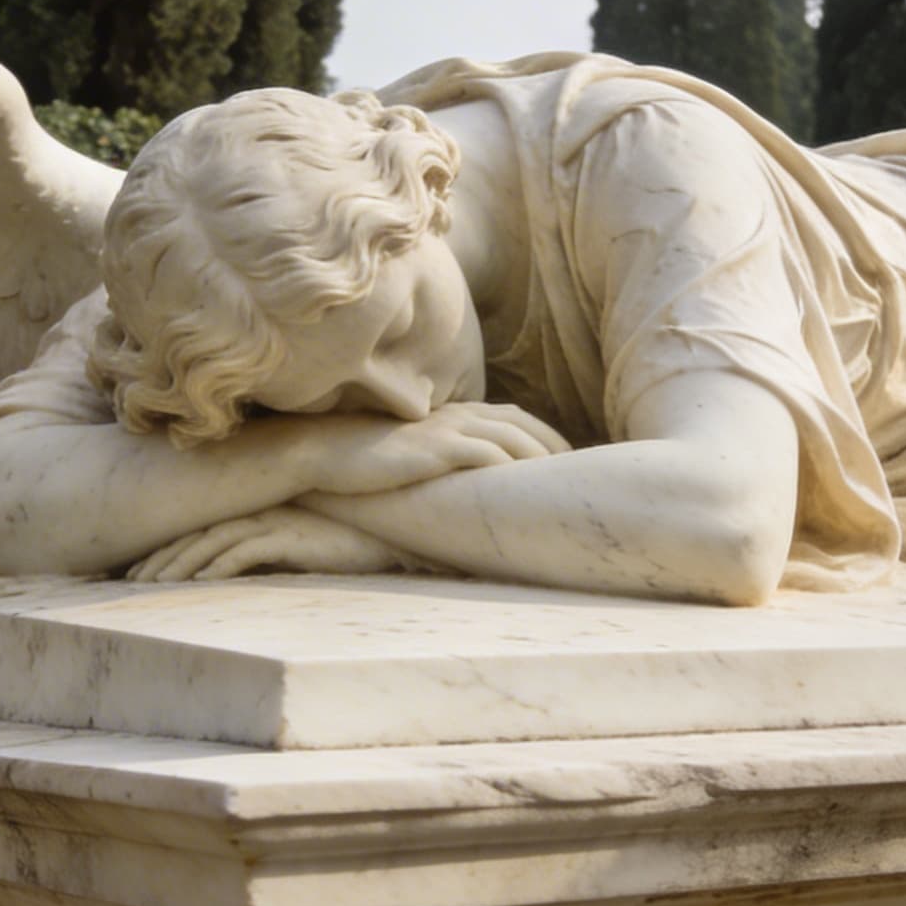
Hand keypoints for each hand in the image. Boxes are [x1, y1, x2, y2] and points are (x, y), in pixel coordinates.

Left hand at [127, 507, 433, 582]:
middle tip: (129, 582)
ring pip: (211, 542)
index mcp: (258, 507)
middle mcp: (261, 509)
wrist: (396, 528)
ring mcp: (276, 520)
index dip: (168, 546)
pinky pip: (244, 552)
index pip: (201, 524)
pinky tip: (195, 584)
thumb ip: (271, 551)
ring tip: (148, 586)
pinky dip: (216, 567)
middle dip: (160, 557)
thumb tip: (236, 577)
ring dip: (177, 565)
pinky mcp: (293, 536)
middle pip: (196, 531)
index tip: (139, 570)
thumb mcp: (301, 545)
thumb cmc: (350, 539)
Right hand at [290, 402, 572, 495]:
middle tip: (584, 479)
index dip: (547, 438)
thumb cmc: (362, 457)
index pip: (516, 418)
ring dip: (544, 464)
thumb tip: (464, 485)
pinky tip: (529, 493)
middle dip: (557, 451)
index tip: (570, 463)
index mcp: (454, 412)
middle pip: (525, 427)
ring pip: (514, 440)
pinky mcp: (436, 448)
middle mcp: (458, 414)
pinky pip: (488, 456)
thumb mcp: (410, 451)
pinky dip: (513, 470)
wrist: (321, 450)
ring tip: (566, 491)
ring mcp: (448, 429)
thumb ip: (441, 457)